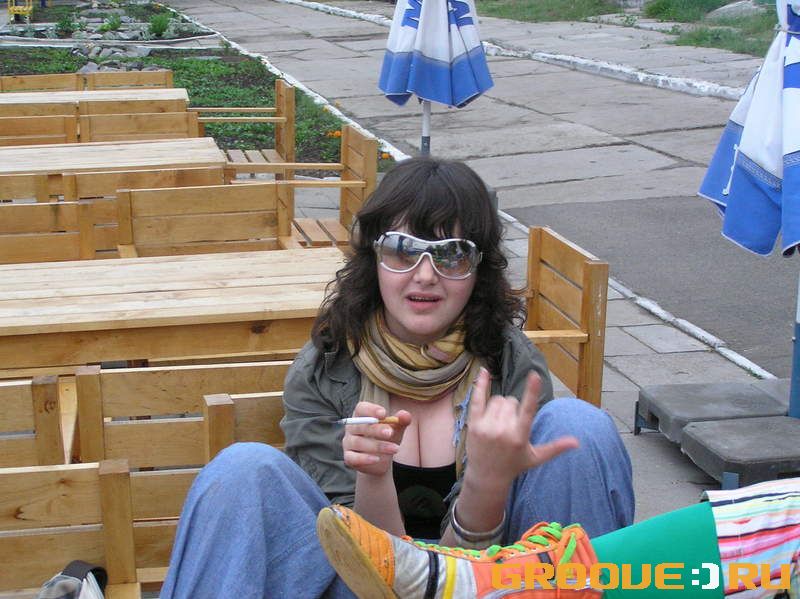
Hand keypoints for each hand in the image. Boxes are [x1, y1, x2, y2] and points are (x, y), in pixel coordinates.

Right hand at [342, 401, 411, 476]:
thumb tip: (405, 415)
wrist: (380, 460)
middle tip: (390, 433)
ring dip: (377, 446)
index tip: (384, 414)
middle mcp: (352, 428)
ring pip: (359, 442)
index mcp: (361, 415)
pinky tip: (377, 459)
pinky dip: (365, 458)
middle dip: (376, 429)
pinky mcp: (349, 458)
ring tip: (395, 449)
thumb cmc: (386, 438)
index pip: (361, 408)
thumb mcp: (396, 429)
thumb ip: (401, 421)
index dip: (371, 410)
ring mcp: (348, 443)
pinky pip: (353, 457)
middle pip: (360, 425)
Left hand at [465, 369, 578, 490]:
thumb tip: (577, 442)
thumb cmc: (514, 465)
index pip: (528, 409)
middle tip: (510, 424)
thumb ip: (555, 447)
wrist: (487, 477)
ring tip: (499, 422)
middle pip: (511, 401)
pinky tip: (484, 371)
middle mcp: (503, 430)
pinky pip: (477, 399)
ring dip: (500, 406)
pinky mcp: (474, 424)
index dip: (532, 391)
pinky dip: (481, 385)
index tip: (535, 374)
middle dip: (513, 408)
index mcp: (520, 436)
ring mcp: (486, 427)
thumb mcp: (536, 458)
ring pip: (497, 400)